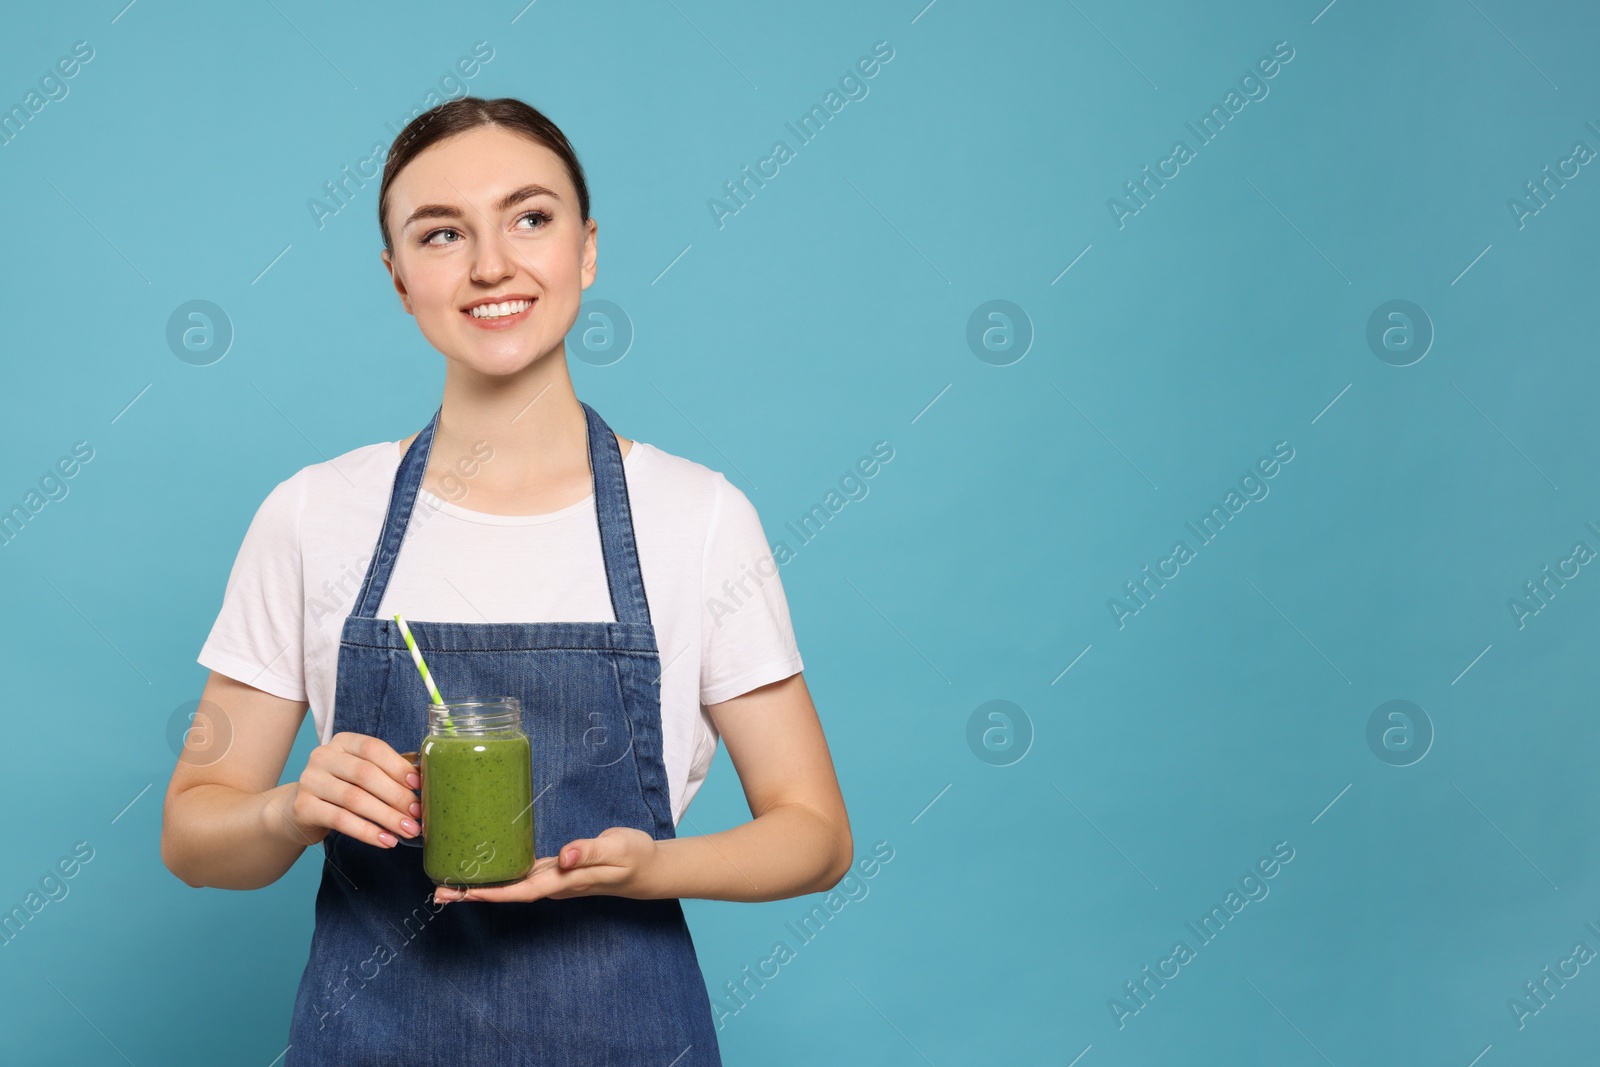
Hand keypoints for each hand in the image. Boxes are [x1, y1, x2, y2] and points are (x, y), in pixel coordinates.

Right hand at [284, 732, 421, 848]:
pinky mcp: (304, 807)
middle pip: (366, 774)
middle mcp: (323, 756)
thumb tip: (422, 785)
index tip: (418, 785)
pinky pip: (341, 820)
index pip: (373, 749)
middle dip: (396, 796)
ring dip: (386, 817)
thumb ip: (386, 774)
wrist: (300, 809)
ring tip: (407, 831)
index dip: (398, 766)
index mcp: (343, 742)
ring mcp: (310, 781)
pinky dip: (367, 832)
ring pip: (355, 799)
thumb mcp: (360, 774)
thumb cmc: (341, 788)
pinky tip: (386, 840)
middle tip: (417, 815)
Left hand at [433, 827, 658, 903]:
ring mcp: (554, 879)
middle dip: (473, 894)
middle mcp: (555, 884)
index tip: (463, 892)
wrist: (649, 868)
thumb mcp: (616, 848)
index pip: (522, 890)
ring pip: (511, 886)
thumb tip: (563, 858)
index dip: (491, 893)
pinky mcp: (556, 870)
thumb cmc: (634, 856)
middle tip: (438, 893)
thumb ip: (588, 851)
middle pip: (508, 893)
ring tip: (448, 884)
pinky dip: (499, 875)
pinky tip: (484, 867)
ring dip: (481, 887)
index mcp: (566, 881)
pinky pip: (521, 876)